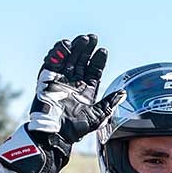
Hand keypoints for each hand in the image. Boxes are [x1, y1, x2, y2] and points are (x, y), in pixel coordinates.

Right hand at [0, 34, 123, 172]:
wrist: (55, 133)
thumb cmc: (75, 128)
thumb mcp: (97, 116)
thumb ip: (109, 104)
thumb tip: (123, 93)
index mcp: (86, 91)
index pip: (93, 71)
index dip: (98, 61)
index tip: (103, 51)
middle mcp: (74, 83)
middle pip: (81, 61)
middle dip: (87, 50)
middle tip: (93, 38)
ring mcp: (61, 80)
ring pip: (68, 59)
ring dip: (75, 48)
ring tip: (83, 39)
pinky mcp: (48, 79)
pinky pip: (52, 62)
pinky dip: (58, 53)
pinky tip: (65, 45)